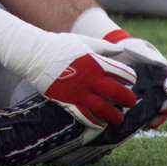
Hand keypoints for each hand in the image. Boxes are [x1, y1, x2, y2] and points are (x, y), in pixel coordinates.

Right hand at [0, 7, 136, 128]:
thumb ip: (104, 47)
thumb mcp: (84, 42)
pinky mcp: (68, 101)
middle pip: (118, 94)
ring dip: (114, 116)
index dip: (130, 79)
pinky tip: (99, 123)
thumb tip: (121, 49)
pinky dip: (95, 122)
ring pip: (104, 109)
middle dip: (128, 100)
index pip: (123, 74)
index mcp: (97, 63)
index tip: (130, 81)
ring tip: (118, 118)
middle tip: (130, 102)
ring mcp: (79, 92)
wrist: (36, 55)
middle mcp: (91, 79)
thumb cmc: (60, 45)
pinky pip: (85, 116)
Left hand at [104, 33, 166, 127]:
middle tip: (162, 109)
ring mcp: (151, 97)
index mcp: (165, 71)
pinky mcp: (139, 105)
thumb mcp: (138, 48)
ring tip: (151, 122)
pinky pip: (146, 117)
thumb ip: (150, 55)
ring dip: (159, 119)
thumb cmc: (130, 49)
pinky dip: (144, 122)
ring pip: (161, 112)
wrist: (113, 56)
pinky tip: (140, 126)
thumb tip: (163, 63)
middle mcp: (161, 86)